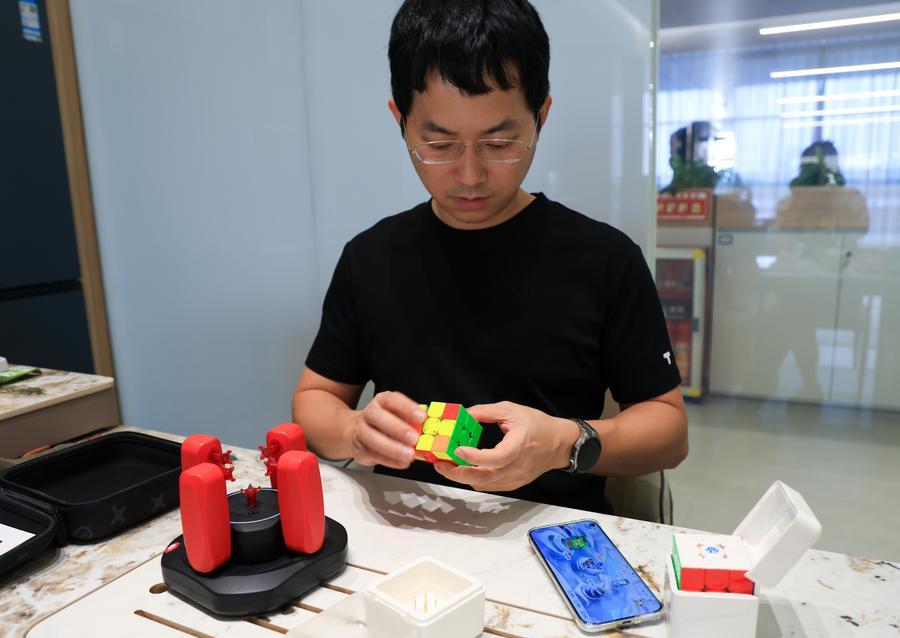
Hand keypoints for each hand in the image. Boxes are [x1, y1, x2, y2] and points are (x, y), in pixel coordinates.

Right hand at [348, 391, 424, 468]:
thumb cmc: (384, 421)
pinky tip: (402, 462)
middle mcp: (369, 414)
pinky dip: (389, 461)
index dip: (406, 407)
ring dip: (392, 448)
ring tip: (409, 454)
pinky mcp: (360, 449)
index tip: (421, 417)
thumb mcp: (397, 415)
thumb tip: (428, 427)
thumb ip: (411, 420)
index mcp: (381, 401)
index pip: (391, 400)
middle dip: (397, 428)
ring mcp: (361, 431)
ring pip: (372, 438)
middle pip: (377, 417)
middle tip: (414, 438)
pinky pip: (373, 455)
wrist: (357, 431)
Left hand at [434, 401, 577, 491]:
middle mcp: (518, 466)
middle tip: (440, 464)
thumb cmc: (537, 424)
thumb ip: (486, 412)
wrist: (559, 444)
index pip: (497, 458)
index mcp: (520, 444)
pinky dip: (474, 480)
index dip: (475, 457)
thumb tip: (463, 413)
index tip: (457, 450)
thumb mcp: (511, 410)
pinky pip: (490, 486)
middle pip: (485, 477)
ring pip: (484, 484)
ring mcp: (516, 478)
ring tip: (447, 466)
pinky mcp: (514, 483)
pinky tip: (464, 470)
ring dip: (463, 477)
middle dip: (459, 473)